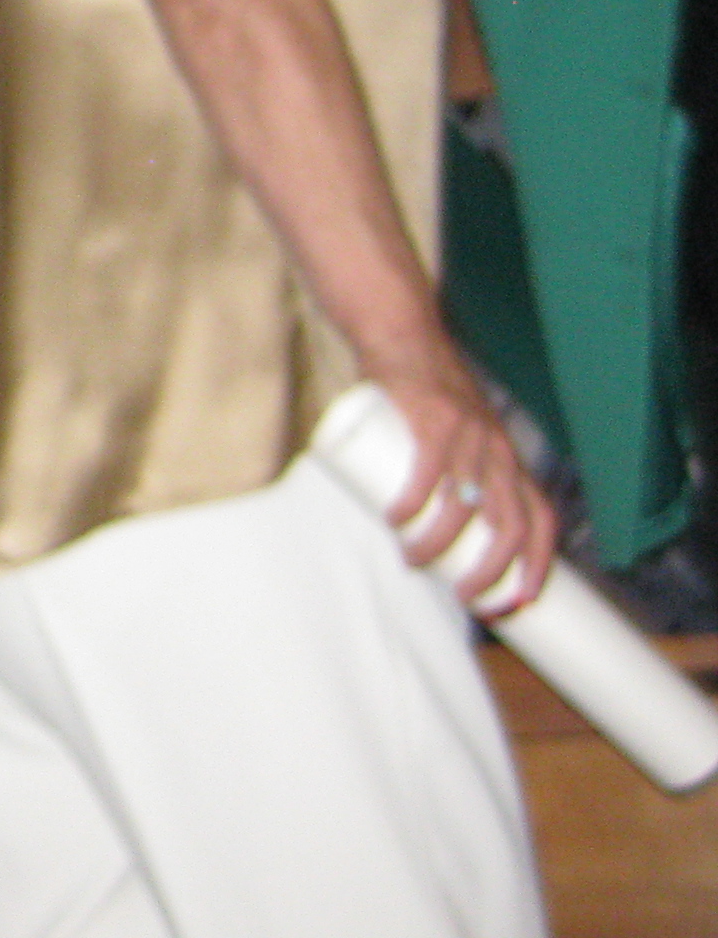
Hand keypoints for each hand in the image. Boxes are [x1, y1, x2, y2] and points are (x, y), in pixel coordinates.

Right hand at [377, 365, 555, 615]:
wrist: (403, 335)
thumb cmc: (425, 397)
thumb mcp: (458, 438)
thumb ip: (452, 475)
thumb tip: (428, 534)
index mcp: (510, 461)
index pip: (541, 522)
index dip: (538, 567)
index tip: (517, 602)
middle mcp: (498, 451)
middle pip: (510, 526)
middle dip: (492, 572)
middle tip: (464, 596)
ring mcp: (468, 434)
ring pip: (465, 504)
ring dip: (439, 542)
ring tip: (412, 559)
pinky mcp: (432, 417)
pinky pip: (428, 469)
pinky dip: (412, 501)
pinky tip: (396, 519)